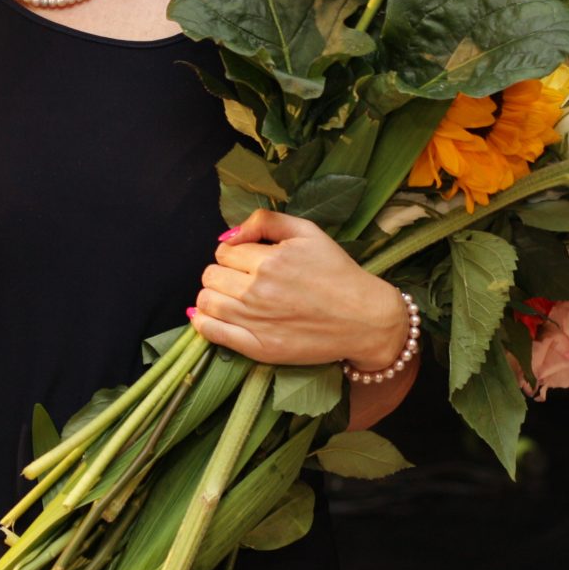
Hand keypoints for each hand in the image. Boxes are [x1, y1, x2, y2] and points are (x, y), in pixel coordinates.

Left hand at [186, 209, 411, 369]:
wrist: (365, 319)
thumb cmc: (337, 273)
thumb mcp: (308, 232)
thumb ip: (266, 221)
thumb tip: (228, 234)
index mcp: (269, 260)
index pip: (224, 251)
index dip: (234, 253)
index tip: (248, 261)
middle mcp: (258, 291)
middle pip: (211, 275)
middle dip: (222, 273)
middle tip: (241, 279)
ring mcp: (256, 321)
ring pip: (206, 302)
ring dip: (212, 295)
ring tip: (230, 296)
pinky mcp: (258, 348)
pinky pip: (212, 332)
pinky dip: (203, 322)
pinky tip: (211, 317)